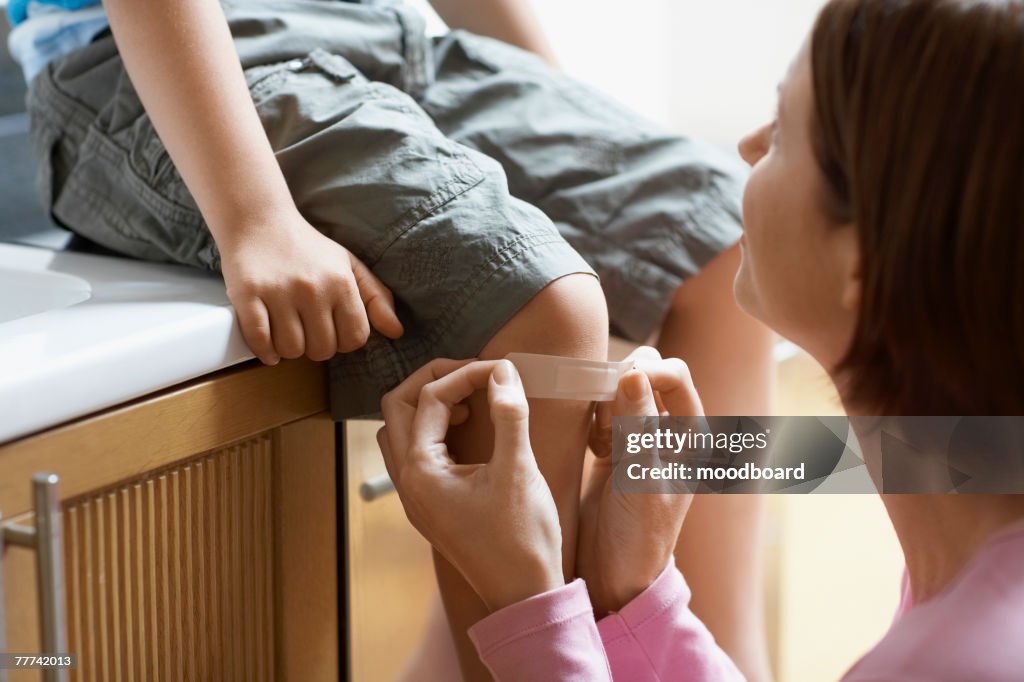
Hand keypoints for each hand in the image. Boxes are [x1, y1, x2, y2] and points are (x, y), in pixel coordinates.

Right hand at [219, 211, 403, 364]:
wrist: (258, 221)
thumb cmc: (308, 249)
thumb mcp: (349, 266)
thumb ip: (376, 298)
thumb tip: (397, 332)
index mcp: (341, 282)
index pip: (354, 339)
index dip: (344, 341)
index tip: (332, 330)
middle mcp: (312, 288)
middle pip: (322, 350)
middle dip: (316, 347)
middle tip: (307, 329)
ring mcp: (278, 292)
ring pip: (291, 350)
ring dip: (289, 349)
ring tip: (287, 331)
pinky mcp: (247, 294)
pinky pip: (260, 341)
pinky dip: (265, 352)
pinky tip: (269, 347)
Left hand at [378, 358, 564, 611]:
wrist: (524, 595)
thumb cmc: (522, 539)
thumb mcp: (519, 470)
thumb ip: (509, 415)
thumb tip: (504, 372)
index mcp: (421, 472)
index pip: (429, 399)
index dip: (466, 374)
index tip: (502, 370)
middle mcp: (407, 482)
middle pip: (397, 408)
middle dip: (432, 381)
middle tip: (473, 374)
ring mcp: (415, 496)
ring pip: (400, 431)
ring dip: (427, 405)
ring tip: (469, 400)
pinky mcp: (430, 504)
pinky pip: (415, 452)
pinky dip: (434, 429)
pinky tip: (468, 428)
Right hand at [577, 346, 702, 615]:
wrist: (615, 576)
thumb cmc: (640, 535)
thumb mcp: (640, 479)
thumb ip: (637, 426)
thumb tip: (632, 373)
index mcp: (689, 436)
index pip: (675, 377)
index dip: (649, 369)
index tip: (620, 379)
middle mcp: (665, 432)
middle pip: (646, 377)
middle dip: (622, 379)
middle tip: (602, 403)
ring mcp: (636, 440)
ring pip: (617, 392)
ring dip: (601, 398)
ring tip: (594, 431)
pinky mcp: (609, 450)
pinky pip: (597, 414)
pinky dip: (588, 417)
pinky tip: (585, 442)